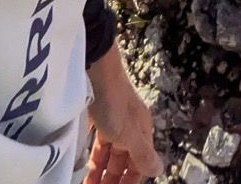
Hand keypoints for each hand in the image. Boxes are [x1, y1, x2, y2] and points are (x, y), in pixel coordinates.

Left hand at [85, 45, 163, 183]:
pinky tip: (80, 164)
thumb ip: (143, 154)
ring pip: (106, 153)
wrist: (95, 69)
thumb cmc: (114, 102)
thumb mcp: (129, 133)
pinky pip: (94, 141)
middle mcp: (128, 127)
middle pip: (121, 160)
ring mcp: (112, 120)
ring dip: (98, 170)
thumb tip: (160, 170)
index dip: (129, 181)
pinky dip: (89, 155)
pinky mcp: (96, 115)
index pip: (139, 164)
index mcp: (140, 131)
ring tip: (85, 183)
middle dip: (111, 179)